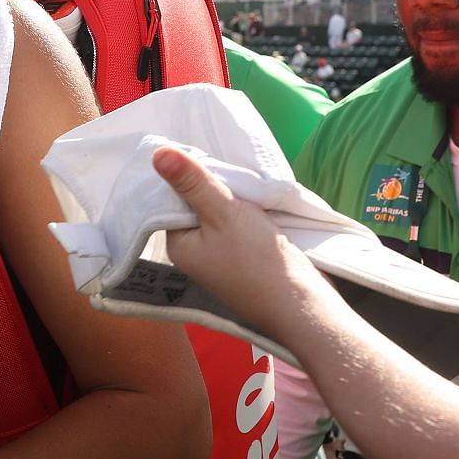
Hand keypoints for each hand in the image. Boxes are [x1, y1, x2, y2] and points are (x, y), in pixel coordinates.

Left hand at [153, 146, 336, 343]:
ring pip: (218, 213)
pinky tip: (257, 204)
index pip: (171, 199)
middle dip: (213, 185)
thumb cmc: (258, 259)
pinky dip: (246, 212)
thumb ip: (193, 182)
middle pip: (195, 205)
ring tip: (247, 185)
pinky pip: (236, 226)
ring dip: (232, 198)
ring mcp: (219, 258)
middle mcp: (194, 253)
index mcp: (178, 245)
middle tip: (233, 172)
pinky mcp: (242, 259)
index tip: (210, 161)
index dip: (189, 176)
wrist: (301, 304)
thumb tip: (157, 153)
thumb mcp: (223, 212)